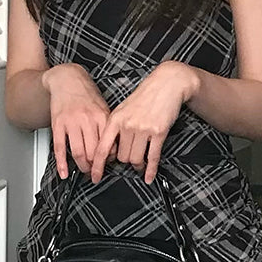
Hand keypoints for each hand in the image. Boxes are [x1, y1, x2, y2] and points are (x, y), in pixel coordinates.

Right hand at [42, 63, 110, 178]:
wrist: (67, 78)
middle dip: (95, 166)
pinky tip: (64, 173)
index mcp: (101, 116)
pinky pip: (59, 148)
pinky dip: (61, 164)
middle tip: (96, 172)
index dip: (108, 159)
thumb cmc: (86, 94)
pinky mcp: (57, 124)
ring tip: (84, 170)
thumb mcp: (103, 107)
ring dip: (82, 166)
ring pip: (78, 152)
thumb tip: (112, 148)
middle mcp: (87, 120)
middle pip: (93, 152)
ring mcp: (71, 122)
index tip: (107, 164)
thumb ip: (107, 126)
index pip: (108, 145)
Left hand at [89, 62, 199, 184]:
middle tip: (129, 161)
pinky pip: (153, 157)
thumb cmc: (145, 97)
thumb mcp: (123, 109)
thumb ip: (115, 128)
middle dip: (125, 162)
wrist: (166, 84)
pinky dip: (151, 170)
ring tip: (140, 164)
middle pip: (121, 157)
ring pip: (136, 159)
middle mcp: (127, 125)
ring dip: (138, 165)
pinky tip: (149, 177)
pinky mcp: (159, 132)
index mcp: (115, 119)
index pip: (102, 148)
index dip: (97, 166)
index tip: (95, 177)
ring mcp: (143, 129)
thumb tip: (110, 149)